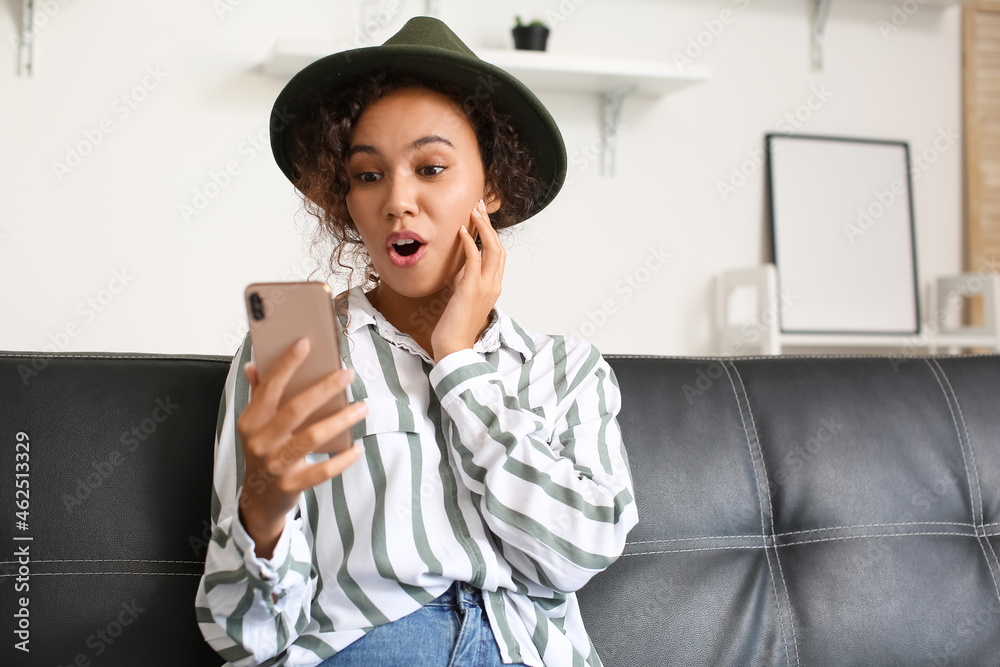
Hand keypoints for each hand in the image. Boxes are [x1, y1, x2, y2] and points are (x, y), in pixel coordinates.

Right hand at [236, 338, 367, 558]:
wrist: (259, 499)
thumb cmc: (262, 453)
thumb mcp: (255, 425)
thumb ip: (258, 395)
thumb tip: (255, 366)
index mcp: (250, 421)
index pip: (269, 388)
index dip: (286, 365)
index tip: (305, 344)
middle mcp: (260, 441)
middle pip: (295, 410)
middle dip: (324, 389)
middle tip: (347, 374)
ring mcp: (275, 465)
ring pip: (312, 437)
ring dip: (341, 420)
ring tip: (362, 406)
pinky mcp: (291, 485)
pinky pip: (322, 470)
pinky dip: (342, 459)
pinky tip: (357, 448)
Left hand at [431, 198, 504, 362]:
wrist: (453, 347)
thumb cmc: (455, 327)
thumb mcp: (462, 299)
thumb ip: (465, 282)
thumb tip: (459, 268)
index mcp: (493, 287)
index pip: (498, 255)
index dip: (491, 234)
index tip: (481, 218)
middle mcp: (494, 285)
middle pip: (499, 247)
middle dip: (489, 224)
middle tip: (479, 206)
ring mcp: (485, 287)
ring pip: (492, 249)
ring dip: (483, 227)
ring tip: (473, 211)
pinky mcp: (471, 289)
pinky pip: (474, 259)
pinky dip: (470, 242)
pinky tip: (462, 231)